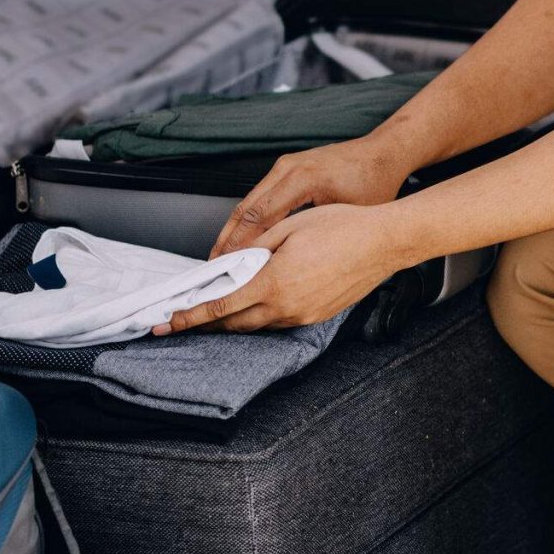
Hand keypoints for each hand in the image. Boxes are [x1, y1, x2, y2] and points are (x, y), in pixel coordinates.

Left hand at [158, 203, 412, 334]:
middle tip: (182, 322)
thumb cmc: (342, 227)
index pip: (220, 307)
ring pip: (256, 325)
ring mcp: (303, 316)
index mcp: (274, 283)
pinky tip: (255, 302)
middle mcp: (286, 307)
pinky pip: (278, 321)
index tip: (169, 322)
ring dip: (233, 320)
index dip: (190, 316)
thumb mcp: (289, 228)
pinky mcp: (316, 317)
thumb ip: (255, 249)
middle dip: (204, 325)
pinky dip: (260, 316)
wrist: (384, 242)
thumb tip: (231, 262)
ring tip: (214, 312)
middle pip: (234, 324)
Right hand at [209, 134, 413, 257]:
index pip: (260, 216)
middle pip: (245, 208)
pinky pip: (260, 196)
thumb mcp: (348, 216)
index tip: (228, 268)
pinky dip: (247, 219)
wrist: (383, 153)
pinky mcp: (286, 168)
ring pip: (248, 201)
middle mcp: (288, 168)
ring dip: (233, 230)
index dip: (241, 245)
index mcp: (302, 178)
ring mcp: (285, 165)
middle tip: (213, 267)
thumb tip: (288, 264)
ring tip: (221, 257)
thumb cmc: (374, 183)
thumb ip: (316, 236)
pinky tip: (242, 239)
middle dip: (227, 239)